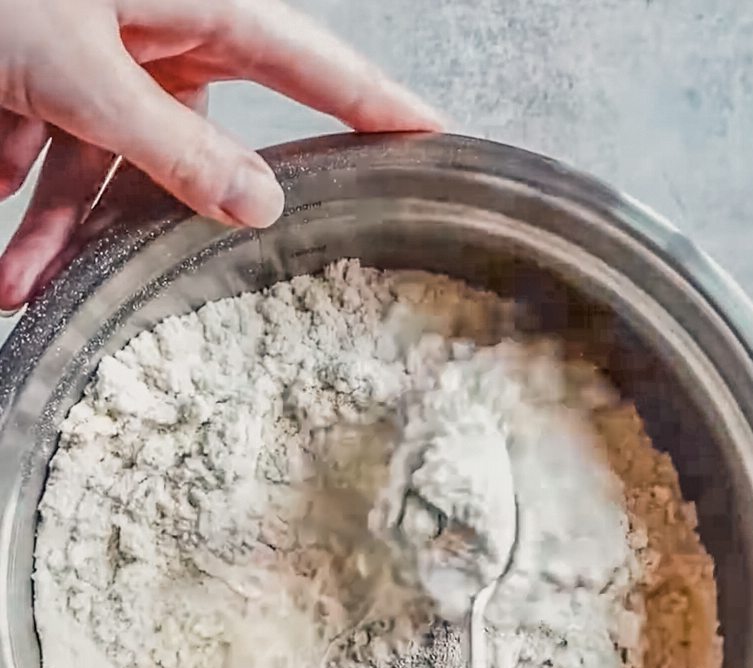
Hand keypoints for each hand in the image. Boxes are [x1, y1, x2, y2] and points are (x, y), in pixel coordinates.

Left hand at [0, 0, 440, 309]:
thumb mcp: (81, 72)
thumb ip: (172, 146)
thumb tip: (263, 206)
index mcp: (199, 9)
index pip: (318, 69)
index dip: (381, 109)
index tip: (440, 145)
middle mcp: (165, 39)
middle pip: (205, 150)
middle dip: (175, 223)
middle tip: (215, 285)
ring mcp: (112, 65)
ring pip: (114, 171)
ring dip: (66, 234)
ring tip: (20, 285)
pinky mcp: (60, 86)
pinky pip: (59, 160)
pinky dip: (28, 208)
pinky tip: (4, 257)